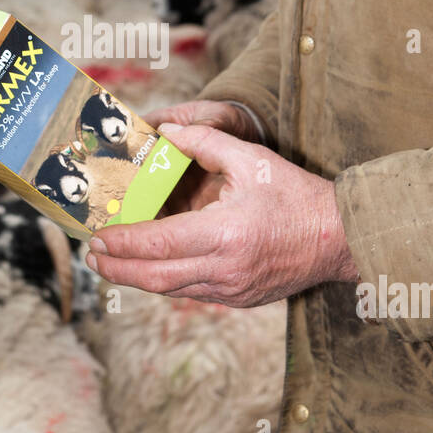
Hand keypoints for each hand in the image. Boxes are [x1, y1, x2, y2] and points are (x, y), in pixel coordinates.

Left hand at [85, 120, 358, 306]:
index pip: (156, 244)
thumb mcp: (252, 159)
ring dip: (136, 279)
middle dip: (117, 268)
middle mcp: (224, 269)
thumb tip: (166, 132)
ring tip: (112, 264)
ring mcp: (231, 290)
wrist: (339, 238)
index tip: (98, 236)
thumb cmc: (296, 196)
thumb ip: (205, 142)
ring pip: (169, 290)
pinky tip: (152, 269)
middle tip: (92, 256)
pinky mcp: (239, 300)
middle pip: (153, 277)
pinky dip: (165, 282)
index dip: (121, 243)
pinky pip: (191, 293)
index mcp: (224, 234)